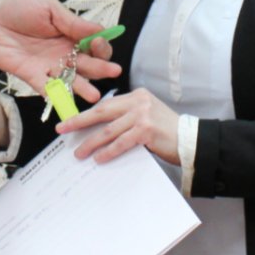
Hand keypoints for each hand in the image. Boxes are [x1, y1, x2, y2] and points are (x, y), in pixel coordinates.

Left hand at [0, 0, 120, 101]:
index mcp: (70, 35)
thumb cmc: (18, 9)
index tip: (99, 41)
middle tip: (112, 71)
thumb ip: (73, 22)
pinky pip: (47, 89)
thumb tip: (101, 29)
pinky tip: (67, 101)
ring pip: (71, 80)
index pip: (93, 45)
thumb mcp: (49, 9)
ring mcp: (49, 67)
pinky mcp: (32, 76)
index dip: (100, 45)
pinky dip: (57, 96)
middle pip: (87, 64)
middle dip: (101, 68)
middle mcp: (63, 54)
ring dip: (83, 87)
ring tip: (94, 94)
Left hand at [57, 88, 180, 165]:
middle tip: (63, 130)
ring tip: (79, 153)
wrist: (191, 140)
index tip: (69, 122)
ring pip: (109, 130)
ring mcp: (142, 114)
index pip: (106, 105)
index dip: (86, 114)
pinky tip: (99, 158)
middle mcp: (138, 101)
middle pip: (102, 112)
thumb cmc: (166, 132)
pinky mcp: (146, 130)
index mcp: (136, 95)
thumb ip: (126, 119)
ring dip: (91, 142)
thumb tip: (99, 132)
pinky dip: (108, 151)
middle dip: (79, 122)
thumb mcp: (145, 117)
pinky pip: (121, 142)